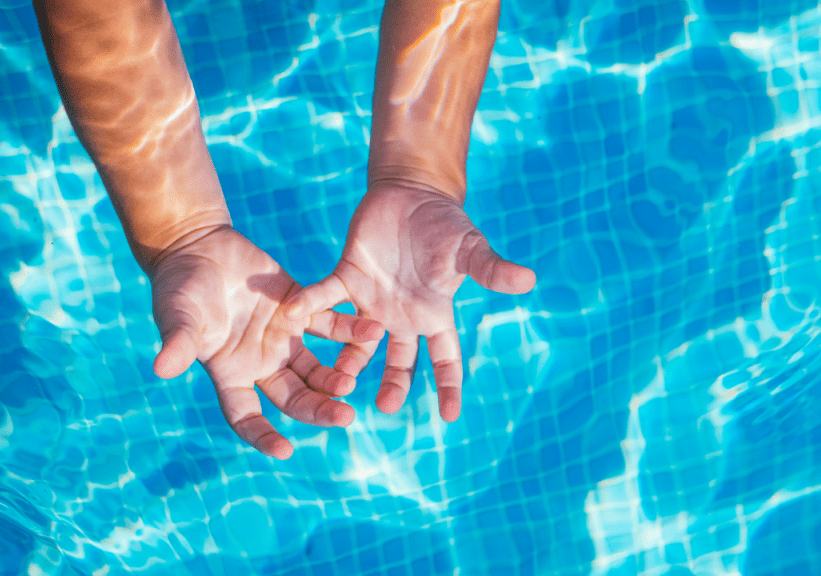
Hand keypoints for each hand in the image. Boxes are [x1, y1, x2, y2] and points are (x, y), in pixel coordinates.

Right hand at [150, 225, 384, 458]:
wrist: (198, 247)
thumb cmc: (179, 287)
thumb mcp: (178, 315)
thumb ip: (179, 341)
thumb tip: (162, 369)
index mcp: (231, 373)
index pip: (246, 416)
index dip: (263, 435)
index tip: (284, 451)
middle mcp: (263, 363)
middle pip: (295, 397)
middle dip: (318, 409)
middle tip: (345, 417)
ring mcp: (285, 337)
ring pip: (318, 368)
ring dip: (337, 376)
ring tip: (354, 381)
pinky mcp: (302, 308)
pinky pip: (331, 324)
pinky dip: (350, 329)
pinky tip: (372, 331)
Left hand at [284, 184, 535, 421]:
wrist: (411, 194)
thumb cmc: (445, 223)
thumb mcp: (470, 247)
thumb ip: (492, 269)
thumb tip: (529, 279)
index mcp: (434, 314)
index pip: (446, 358)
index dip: (449, 386)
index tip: (450, 416)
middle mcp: (401, 316)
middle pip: (399, 361)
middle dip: (394, 385)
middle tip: (385, 407)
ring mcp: (371, 301)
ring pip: (356, 341)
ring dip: (348, 360)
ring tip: (338, 379)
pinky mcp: (346, 276)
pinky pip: (324, 295)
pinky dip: (308, 304)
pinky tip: (291, 315)